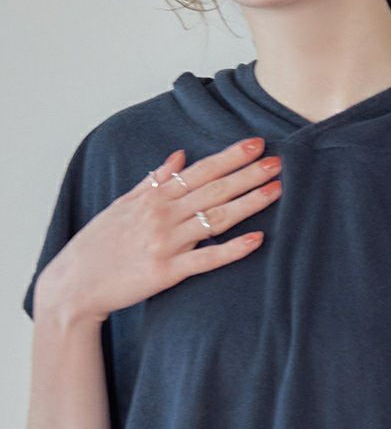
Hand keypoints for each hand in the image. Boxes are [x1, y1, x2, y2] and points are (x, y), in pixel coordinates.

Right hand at [37, 136, 281, 322]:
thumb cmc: (99, 243)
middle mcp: (161, 216)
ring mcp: (165, 243)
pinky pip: (206, 259)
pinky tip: (257, 240)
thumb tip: (179, 155)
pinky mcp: (167, 272)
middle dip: (247, 174)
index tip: (256, 144)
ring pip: (215, 219)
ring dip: (248, 203)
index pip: (199, 171)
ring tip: (276, 190)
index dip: (229, 157)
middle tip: (278, 162)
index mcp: (153, 197)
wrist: (74, 284)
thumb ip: (153, 180)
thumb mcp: (122, 204)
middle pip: (213, 190)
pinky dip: (232, 250)